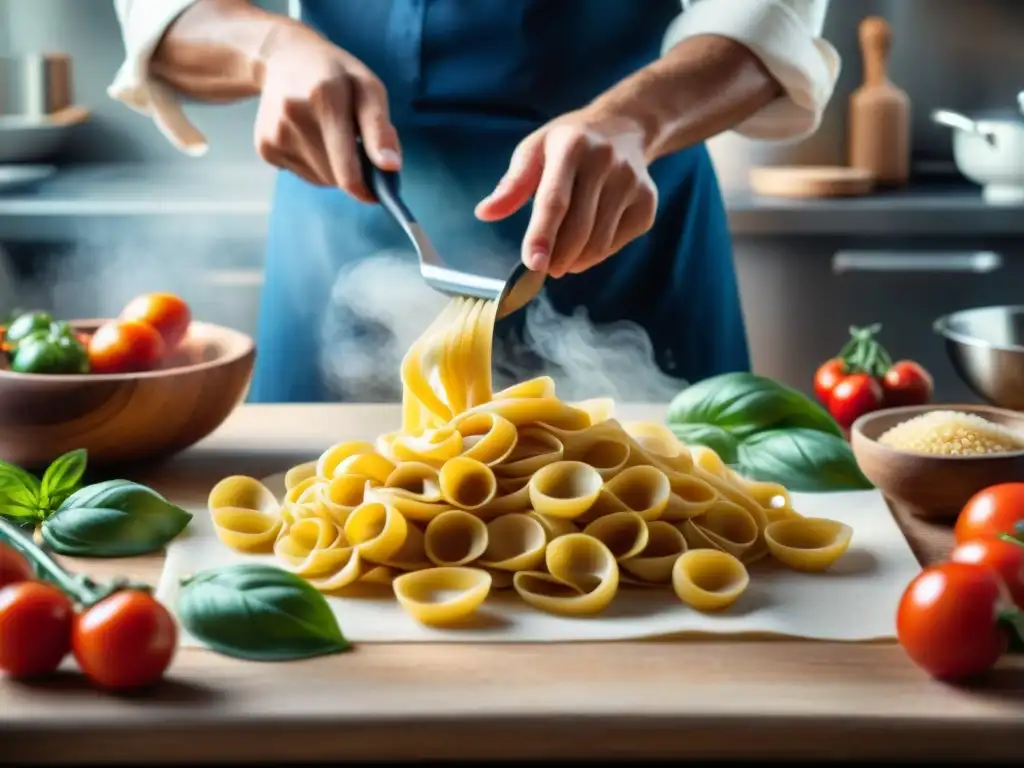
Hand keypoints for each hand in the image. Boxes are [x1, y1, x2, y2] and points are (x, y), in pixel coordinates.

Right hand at [255, 23, 399, 200]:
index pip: (347, 168)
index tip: (377, 194)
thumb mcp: (368, 88)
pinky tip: (308, 135)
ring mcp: (275, 134)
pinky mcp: (264, 147)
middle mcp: (293, 116)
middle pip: (335, 177)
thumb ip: (380, 128)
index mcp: (324, 98)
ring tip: (328, 134)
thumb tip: (391, 167)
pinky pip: (301, 174)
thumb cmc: (336, 75)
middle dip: (352, 170)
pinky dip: (312, 164)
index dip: (365, 188)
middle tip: (353, 142)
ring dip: (332, 167)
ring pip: (318, 179)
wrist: (284, 58)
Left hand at [475, 110, 656, 277]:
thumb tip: (485, 213)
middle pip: (579, 228)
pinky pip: (618, 242)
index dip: (542, 235)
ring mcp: (631, 181)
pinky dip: (598, 254)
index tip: (532, 264)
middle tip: (544, 266)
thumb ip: (512, 184)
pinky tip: (587, 243)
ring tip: (562, 258)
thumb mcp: (535, 150)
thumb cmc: (569, 143)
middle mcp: (606, 162)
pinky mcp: (648, 201)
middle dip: (558, 257)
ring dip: (576, 260)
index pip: (555, 199)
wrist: (624, 128)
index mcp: (572, 146)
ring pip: (600, 241)